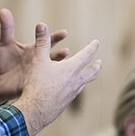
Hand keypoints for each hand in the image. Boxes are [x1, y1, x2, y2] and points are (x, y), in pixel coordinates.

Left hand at [0, 9, 71, 103]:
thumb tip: (3, 10)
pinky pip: (44, 85)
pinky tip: (58, 84)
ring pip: (51, 72)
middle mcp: (38, 62)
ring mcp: (37, 75)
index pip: (47, 42)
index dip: (56, 38)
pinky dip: (51, 84)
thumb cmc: (0, 62)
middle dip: (61, 54)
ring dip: (57, 70)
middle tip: (67, 51)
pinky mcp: (33, 87)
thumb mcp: (4, 45)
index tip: (65, 33)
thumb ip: (6, 29)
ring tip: (63, 69)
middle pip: (52, 57)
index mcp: (34, 50)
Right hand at [10, 19, 101, 135]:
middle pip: (91, 73)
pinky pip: (74, 94)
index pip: (86, 55)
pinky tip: (70, 90)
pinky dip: (75, 88)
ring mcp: (71, 95)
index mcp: (72, 69)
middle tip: (99, 63)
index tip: (96, 42)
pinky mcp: (65, 104)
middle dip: (95, 66)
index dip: (92, 47)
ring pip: (83, 84)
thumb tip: (41, 24)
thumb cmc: (37, 84)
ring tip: (85, 76)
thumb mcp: (38, 60)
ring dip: (86, 78)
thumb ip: (41, 42)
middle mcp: (76, 82)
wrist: (34, 111)